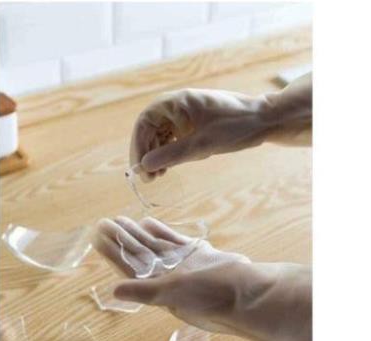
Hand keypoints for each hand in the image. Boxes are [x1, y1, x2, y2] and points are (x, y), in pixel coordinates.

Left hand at [93, 216, 311, 340]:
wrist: (247, 291)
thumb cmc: (210, 296)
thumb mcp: (172, 295)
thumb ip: (143, 291)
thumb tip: (113, 291)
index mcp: (157, 288)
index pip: (127, 266)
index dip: (112, 252)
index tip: (97, 236)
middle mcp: (167, 276)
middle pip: (138, 253)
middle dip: (121, 239)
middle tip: (104, 221)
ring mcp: (182, 264)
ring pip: (154, 245)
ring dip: (137, 233)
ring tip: (121, 220)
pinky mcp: (197, 254)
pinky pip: (174, 240)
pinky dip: (161, 231)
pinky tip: (147, 222)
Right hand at [130, 88, 271, 179]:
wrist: (263, 120)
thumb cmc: (235, 127)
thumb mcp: (201, 145)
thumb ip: (171, 155)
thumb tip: (144, 165)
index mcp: (176, 102)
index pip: (144, 122)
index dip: (138, 146)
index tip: (139, 168)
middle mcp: (176, 105)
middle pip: (150, 130)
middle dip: (147, 154)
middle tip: (148, 178)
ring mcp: (184, 114)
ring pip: (160, 136)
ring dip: (156, 155)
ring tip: (158, 176)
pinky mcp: (191, 123)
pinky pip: (172, 138)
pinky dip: (168, 152)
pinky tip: (168, 167)